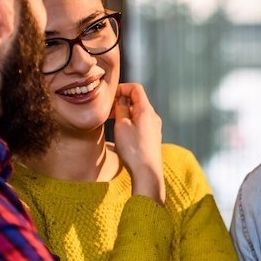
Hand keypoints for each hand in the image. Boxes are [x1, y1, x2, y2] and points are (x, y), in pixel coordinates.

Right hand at [111, 83, 164, 203]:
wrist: (147, 172)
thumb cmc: (133, 149)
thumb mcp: (122, 126)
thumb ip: (121, 109)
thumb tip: (121, 98)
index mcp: (146, 110)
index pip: (136, 88)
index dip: (122, 88)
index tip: (110, 96)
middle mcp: (153, 116)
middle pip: (137, 100)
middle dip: (121, 101)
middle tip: (106, 110)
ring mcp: (154, 127)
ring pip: (138, 112)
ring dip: (124, 112)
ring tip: (110, 120)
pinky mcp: (152, 136)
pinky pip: (140, 123)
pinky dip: (129, 121)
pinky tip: (120, 131)